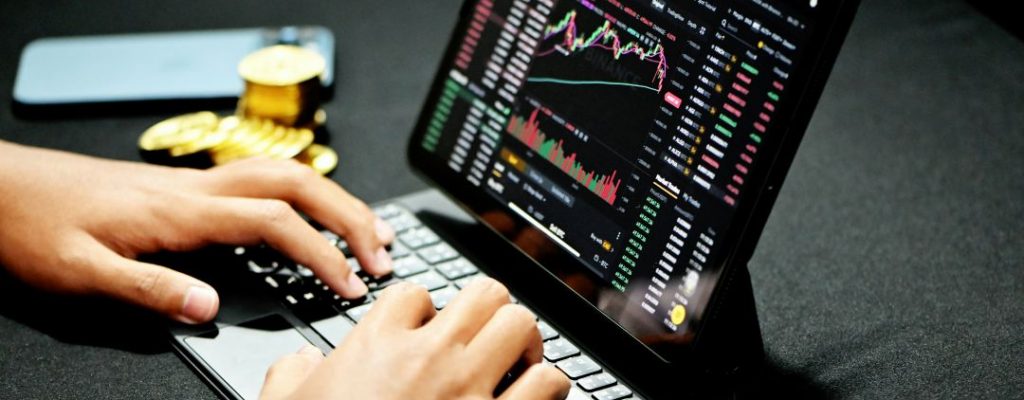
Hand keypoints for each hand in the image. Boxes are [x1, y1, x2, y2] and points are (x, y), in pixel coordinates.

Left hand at [0, 141, 393, 323]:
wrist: (2, 188)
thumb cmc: (37, 227)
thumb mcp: (81, 273)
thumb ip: (150, 289)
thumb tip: (212, 308)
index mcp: (182, 212)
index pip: (275, 222)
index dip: (323, 252)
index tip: (351, 284)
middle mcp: (197, 190)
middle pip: (296, 184)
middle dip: (349, 215)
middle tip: (383, 251)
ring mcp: (194, 184)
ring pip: (284, 175)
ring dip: (333, 199)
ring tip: (368, 229)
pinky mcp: (185, 189)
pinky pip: (262, 181)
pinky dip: (302, 195)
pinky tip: (309, 216)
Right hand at [260, 279, 570, 399]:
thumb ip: (290, 377)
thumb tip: (298, 363)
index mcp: (376, 346)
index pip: (416, 293)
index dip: (424, 310)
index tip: (425, 331)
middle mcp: (428, 358)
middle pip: (484, 293)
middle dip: (489, 311)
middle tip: (485, 333)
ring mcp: (468, 389)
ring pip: (521, 325)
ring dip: (523, 342)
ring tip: (516, 359)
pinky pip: (547, 382)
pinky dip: (548, 384)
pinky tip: (535, 395)